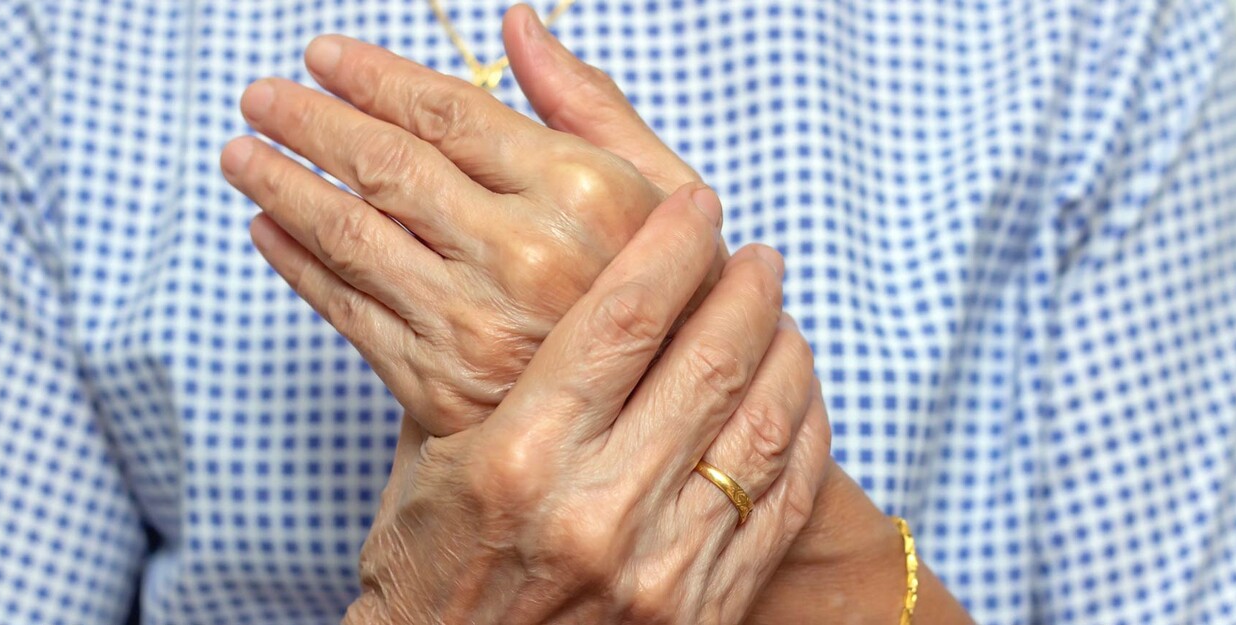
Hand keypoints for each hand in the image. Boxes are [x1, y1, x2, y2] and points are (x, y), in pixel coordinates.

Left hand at [221, 13, 715, 436]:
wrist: (662, 422)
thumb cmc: (668, 291)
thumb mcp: (660, 189)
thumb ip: (589, 104)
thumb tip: (517, 26)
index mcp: (580, 192)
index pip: (448, 114)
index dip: (373, 76)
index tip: (322, 55)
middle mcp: (523, 254)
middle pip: (386, 167)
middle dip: (309, 122)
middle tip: (261, 95)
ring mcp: (475, 323)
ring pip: (351, 235)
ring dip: (283, 186)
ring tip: (242, 153)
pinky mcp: (439, 384)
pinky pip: (347, 311)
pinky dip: (297, 265)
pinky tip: (267, 231)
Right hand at [345, 185, 830, 623]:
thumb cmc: (431, 573)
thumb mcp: (430, 465)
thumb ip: (495, 372)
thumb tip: (552, 273)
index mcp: (519, 456)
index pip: (624, 317)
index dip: (674, 245)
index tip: (697, 204)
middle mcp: (598, 509)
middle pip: (713, 358)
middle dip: (747, 288)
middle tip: (754, 255)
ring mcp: (663, 567)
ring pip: (766, 423)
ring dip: (786, 351)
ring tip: (781, 315)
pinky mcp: (704, 608)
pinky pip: (786, 500)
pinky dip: (804, 432)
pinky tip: (796, 395)